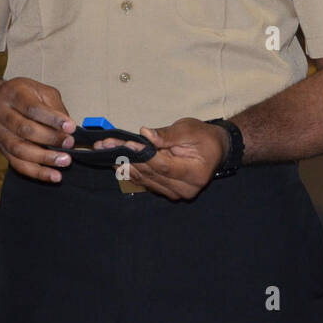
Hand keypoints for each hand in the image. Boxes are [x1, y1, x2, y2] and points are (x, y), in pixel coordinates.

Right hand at [0, 77, 74, 182]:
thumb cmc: (26, 95)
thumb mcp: (42, 92)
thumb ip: (55, 107)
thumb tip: (69, 129)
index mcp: (13, 94)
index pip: (33, 108)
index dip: (53, 119)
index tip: (70, 127)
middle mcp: (1, 113)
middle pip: (24, 130)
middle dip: (50, 138)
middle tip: (69, 144)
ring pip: (19, 149)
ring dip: (44, 158)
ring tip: (64, 161)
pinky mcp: (1, 149)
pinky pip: (17, 164)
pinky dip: (36, 172)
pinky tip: (53, 175)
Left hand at [95, 118, 226, 200]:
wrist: (215, 150)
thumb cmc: (204, 137)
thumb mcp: (189, 129)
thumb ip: (167, 135)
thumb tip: (144, 134)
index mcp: (196, 174)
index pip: (164, 166)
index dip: (144, 154)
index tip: (127, 143)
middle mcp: (185, 189)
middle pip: (151, 174)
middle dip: (127, 157)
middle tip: (106, 143)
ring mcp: (175, 193)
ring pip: (144, 179)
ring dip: (124, 163)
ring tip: (106, 149)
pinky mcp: (166, 191)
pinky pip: (145, 182)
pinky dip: (131, 170)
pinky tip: (117, 158)